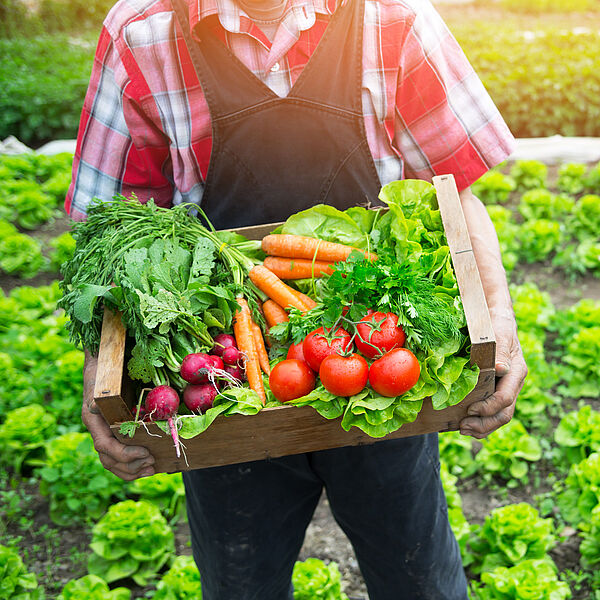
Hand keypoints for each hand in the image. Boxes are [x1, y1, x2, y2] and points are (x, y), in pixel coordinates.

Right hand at [82, 352, 155, 479]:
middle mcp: (97, 430)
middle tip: (152, 462)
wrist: (101, 366)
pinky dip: (131, 464)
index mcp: (93, 421)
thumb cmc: (105, 373)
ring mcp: (104, 433)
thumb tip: (96, 406)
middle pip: (109, 459)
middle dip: (131, 465)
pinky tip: (146, 465)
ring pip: (112, 461)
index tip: (145, 453)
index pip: (105, 446)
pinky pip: (118, 455)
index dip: (125, 454)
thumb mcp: (104, 383)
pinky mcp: (113, 433)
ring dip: (131, 469)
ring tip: (151, 468)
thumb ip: (103, 396)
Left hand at [459, 307, 527, 438]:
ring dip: (481, 427)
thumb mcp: (499, 333)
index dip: (488, 408)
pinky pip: (490, 411)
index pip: (505, 398)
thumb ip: (501, 351)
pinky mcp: (494, 389)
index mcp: (516, 372)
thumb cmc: (495, 324)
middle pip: (503, 414)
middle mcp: (512, 384)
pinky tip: (463, 424)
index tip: (469, 410)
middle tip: (463, 427)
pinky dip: (479, 420)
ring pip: (498, 416)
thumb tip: (501, 369)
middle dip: (484, 424)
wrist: (494, 319)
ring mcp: (504, 388)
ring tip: (462, 429)